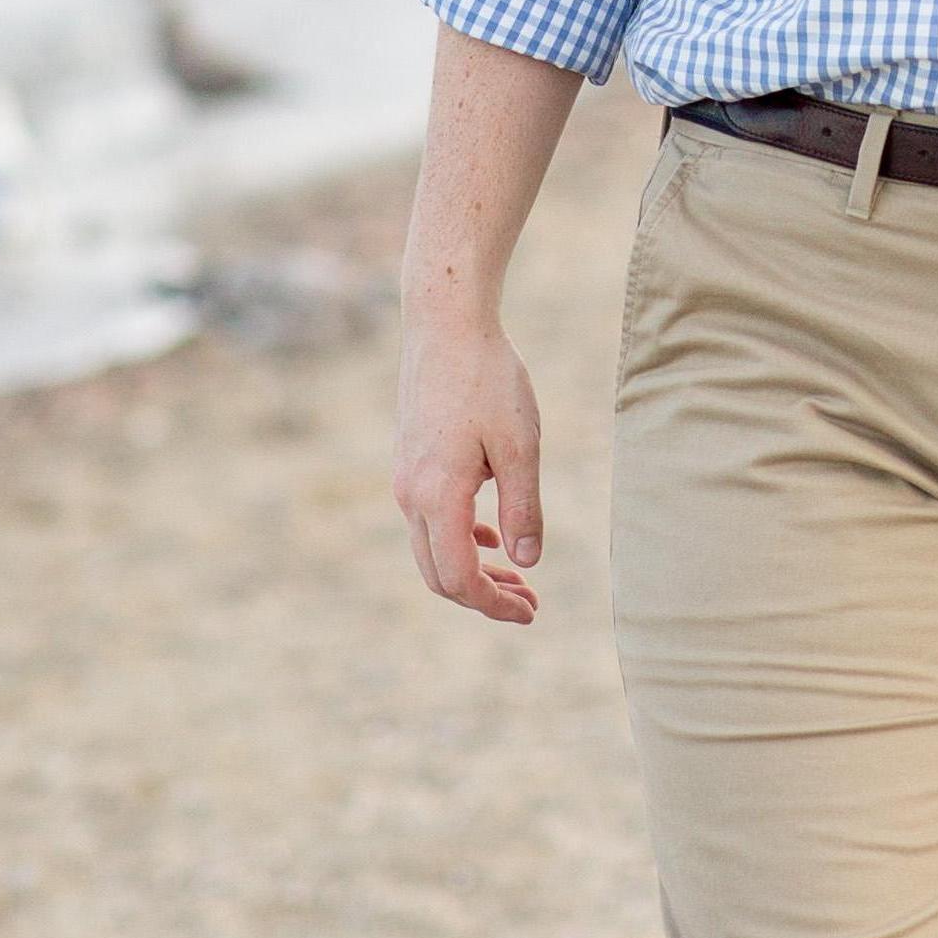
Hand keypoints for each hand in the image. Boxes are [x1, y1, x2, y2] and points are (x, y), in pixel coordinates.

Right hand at [393, 309, 545, 621]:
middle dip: (484, 597)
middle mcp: (412, 495)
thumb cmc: (490, 379)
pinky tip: (492, 537)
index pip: (460, 578)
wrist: (445, 325)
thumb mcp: (521, 446)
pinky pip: (428, 521)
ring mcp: (405, 480)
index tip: (531, 612)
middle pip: (439, 575)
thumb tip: (527, 561)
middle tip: (531, 603)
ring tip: (521, 577)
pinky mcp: (409, 463)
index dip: (494, 605)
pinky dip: (461, 541)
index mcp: (439, 496)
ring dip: (474, 570)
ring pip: (432, 549)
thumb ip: (523, 508)